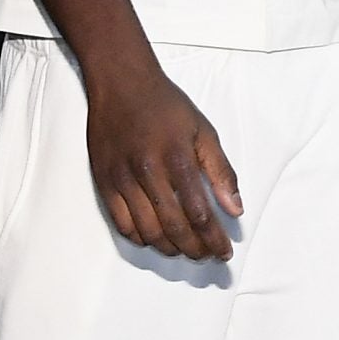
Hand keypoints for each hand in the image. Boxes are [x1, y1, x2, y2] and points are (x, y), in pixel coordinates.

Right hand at [86, 65, 242, 260]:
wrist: (121, 83)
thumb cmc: (164, 104)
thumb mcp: (203, 131)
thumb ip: (221, 172)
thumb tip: (234, 208)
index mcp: (176, 158)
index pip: (199, 213)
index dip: (213, 239)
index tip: (223, 251)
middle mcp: (147, 171)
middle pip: (174, 228)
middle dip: (195, 250)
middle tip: (207, 256)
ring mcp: (122, 178)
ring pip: (148, 232)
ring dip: (170, 248)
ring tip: (185, 250)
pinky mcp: (104, 181)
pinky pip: (122, 224)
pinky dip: (142, 238)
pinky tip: (156, 238)